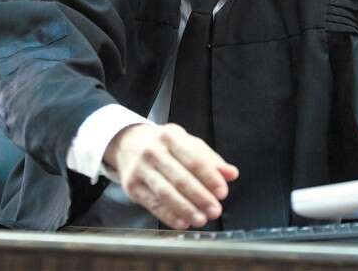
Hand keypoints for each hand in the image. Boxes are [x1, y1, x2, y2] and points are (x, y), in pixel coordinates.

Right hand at [103, 123, 238, 229]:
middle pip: (180, 178)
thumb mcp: (187, 143)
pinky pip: (152, 204)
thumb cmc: (163, 145)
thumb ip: (210, 159)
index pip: (194, 159)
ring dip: (185, 209)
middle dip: (200, 197)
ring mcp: (140, 169)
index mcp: (171, 136)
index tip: (222, 192)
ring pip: (165, 193)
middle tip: (215, 210)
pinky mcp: (131, 186)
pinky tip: (182, 222)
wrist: (126, 142)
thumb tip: (231, 174)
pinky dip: (168, 215)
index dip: (210, 177)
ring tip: (201, 219)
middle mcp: (153, 151)